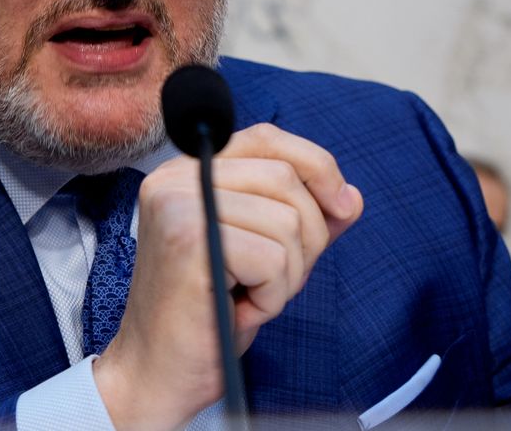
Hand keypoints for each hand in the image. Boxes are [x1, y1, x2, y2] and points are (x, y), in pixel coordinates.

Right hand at [92, 123, 364, 429]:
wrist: (159, 373)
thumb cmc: (209, 314)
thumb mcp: (265, 254)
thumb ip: (304, 218)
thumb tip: (350, 197)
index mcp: (188, 172)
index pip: (267, 138)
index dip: (317, 166)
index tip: (341, 207)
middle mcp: (175, 178)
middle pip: (286, 178)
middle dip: (307, 237)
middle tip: (271, 280)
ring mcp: (177, 205)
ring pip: (287, 222)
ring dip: (287, 275)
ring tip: (248, 297)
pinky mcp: (187, 241)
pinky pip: (273, 259)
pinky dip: (271, 296)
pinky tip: (239, 309)